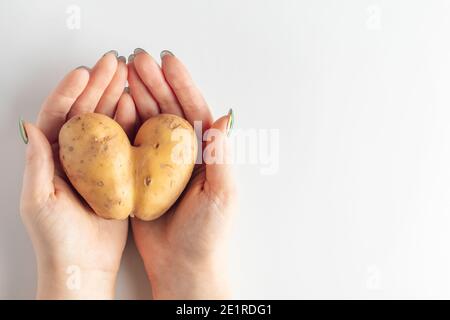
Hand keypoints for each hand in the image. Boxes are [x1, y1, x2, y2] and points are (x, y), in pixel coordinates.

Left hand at [20, 51, 137, 298]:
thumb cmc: (57, 239)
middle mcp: (74, 155)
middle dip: (98, 84)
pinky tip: (138, 106)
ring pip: (107, 122)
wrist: (83, 266)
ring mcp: (98, 163)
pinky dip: (131, 121)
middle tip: (113, 62)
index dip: (70, 91)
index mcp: (50, 158)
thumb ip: (37, 164)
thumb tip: (30, 126)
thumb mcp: (39, 201)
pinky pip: (124, 141)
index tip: (85, 72)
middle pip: (85, 111)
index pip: (58, 115)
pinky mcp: (118, 172)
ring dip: (116, 97)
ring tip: (128, 75)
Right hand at [128, 49, 236, 298]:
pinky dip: (121, 125)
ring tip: (121, 74)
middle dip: (153, 83)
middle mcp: (183, 154)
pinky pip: (129, 145)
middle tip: (135, 58)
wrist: (185, 268)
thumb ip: (222, 154)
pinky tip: (111, 108)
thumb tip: (225, 115)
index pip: (194, 110)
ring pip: (147, 122)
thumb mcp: (222, 193)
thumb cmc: (210, 235)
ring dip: (135, 97)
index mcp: (207, 153)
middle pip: (168, 109)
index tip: (167, 61)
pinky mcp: (140, 177)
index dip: (181, 84)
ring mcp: (160, 164)